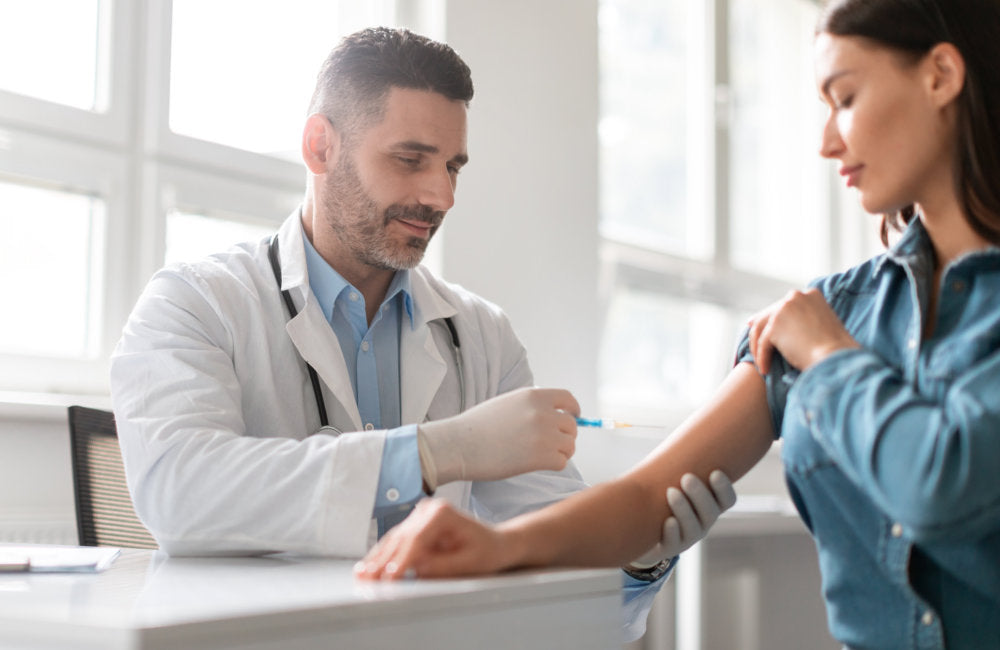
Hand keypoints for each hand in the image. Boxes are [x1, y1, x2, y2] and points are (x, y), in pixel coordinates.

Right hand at [355, 499, 509, 579]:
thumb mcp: (470, 563)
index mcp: (442, 513)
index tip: (390, 576)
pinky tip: (369, 566)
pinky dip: (383, 555)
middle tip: (367, 580)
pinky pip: (396, 541)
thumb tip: (416, 569)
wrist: (495, 542)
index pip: (416, 539)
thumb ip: (442, 566)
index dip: (401, 560)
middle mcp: (428, 510)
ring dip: (377, 558)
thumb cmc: (487, 550)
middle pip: (401, 539)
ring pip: (394, 539)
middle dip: (383, 561)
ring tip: (361, 574)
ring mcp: (419, 516)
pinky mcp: (415, 525)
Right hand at [418, 387, 578, 488]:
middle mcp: (542, 412)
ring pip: (570, 445)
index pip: (568, 399)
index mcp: (533, 396)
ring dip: (561, 452)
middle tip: (551, 444)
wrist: (459, 445)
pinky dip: (554, 465)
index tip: (573, 417)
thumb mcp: (507, 403)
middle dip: (565, 435)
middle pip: (571, 425)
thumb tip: (553, 416)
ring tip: (542, 455)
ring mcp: (543, 435)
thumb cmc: (477, 427)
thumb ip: (531, 406)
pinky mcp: (541, 457)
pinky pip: (562, 462)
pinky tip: (537, 464)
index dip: (573, 410)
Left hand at [629, 470, 735, 568]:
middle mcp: (703, 522)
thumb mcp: (673, 479)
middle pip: (711, 512)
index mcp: (709, 506)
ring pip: (694, 527)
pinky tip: (666, 521)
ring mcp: (687, 537)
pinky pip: (674, 543)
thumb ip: (682, 462)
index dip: (724, 489)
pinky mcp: (669, 548)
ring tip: (671, 492)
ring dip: (684, 509)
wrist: (642, 530)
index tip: (715, 473)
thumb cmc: (662, 498)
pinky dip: (671, 532)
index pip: (727, 500)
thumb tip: (692, 426)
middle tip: (687, 477)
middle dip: (700, 495)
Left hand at [747, 288, 858, 374]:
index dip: (773, 315)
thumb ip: (806, 320)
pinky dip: (762, 357)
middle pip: (770, 312)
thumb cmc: (835, 349)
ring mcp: (784, 309)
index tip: (761, 322)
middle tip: (752, 338)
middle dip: (759, 326)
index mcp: (811, 294)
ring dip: (758, 346)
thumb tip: (788, 326)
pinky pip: (763, 343)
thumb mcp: (823, 325)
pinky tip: (765, 369)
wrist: (835, 357)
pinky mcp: (775, 325)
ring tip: (762, 363)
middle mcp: (796, 296)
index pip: (785, 305)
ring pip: (761, 327)